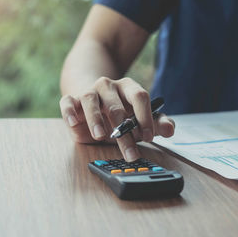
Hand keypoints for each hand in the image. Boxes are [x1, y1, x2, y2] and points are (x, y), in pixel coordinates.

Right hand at [59, 77, 174, 160]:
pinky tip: (73, 122)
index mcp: (128, 87)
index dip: (145, 116)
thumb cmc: (120, 113)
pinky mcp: (72, 100)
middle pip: (117, 107)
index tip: (149, 137)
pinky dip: (69, 111)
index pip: (139, 96)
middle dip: (124, 131)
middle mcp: (108, 86)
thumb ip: (157, 123)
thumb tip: (170, 129)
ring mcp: (89, 91)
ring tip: (101, 136)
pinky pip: (67, 102)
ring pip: (91, 101)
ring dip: (96, 119)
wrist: (92, 102)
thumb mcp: (140, 118)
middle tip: (131, 151)